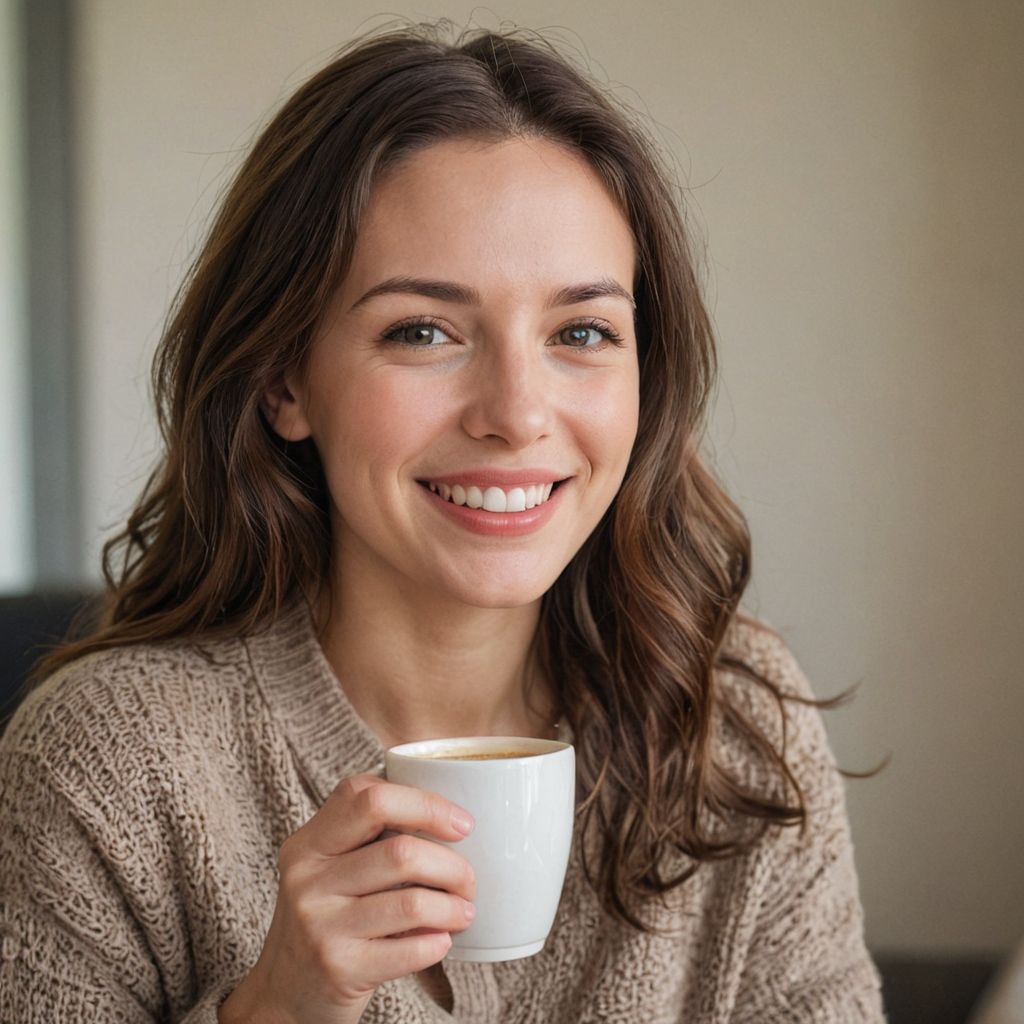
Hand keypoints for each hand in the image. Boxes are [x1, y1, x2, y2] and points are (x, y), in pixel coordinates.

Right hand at [218, 774, 475, 1023]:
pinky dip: (437, 943)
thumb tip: (447, 815)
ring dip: (452, 907)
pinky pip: (408, 950)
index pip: (370, 797)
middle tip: (467, 879)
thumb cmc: (326, 918)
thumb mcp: (328, 868)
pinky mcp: (338, 968)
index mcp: (309, 843)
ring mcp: (319, 925)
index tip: (461, 824)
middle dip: (451, 864)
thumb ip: (368, 836)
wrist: (284, 994)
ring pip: (411, 902)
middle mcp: (307, 878)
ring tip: (463, 912)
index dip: (426, 804)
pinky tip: (442, 941)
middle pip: (400, 850)